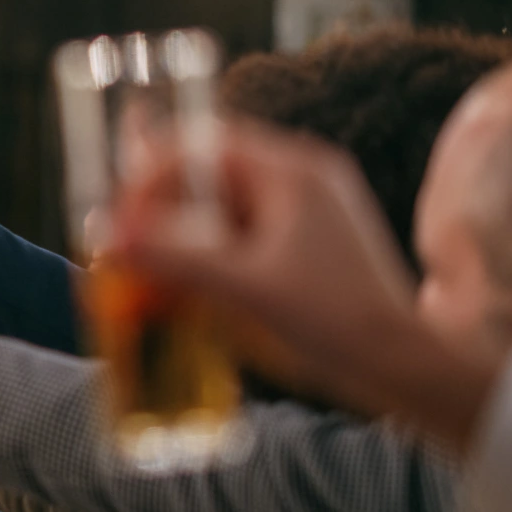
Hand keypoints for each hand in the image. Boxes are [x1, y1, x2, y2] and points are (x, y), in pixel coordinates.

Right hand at [115, 121, 495, 447]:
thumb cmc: (335, 320)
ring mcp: (302, 216)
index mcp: (292, 171)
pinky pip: (236, 240)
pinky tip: (183, 294)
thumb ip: (174, 258)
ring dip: (176, 238)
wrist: (402, 367)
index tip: (120, 218)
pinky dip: (203, 260)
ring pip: (217, 210)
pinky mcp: (301, 251)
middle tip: (123, 246)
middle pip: (205, 175)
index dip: (149, 175)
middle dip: (157, 209)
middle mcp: (298, 181)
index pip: (200, 145)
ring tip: (145, 275)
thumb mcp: (245, 287)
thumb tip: (108, 238)